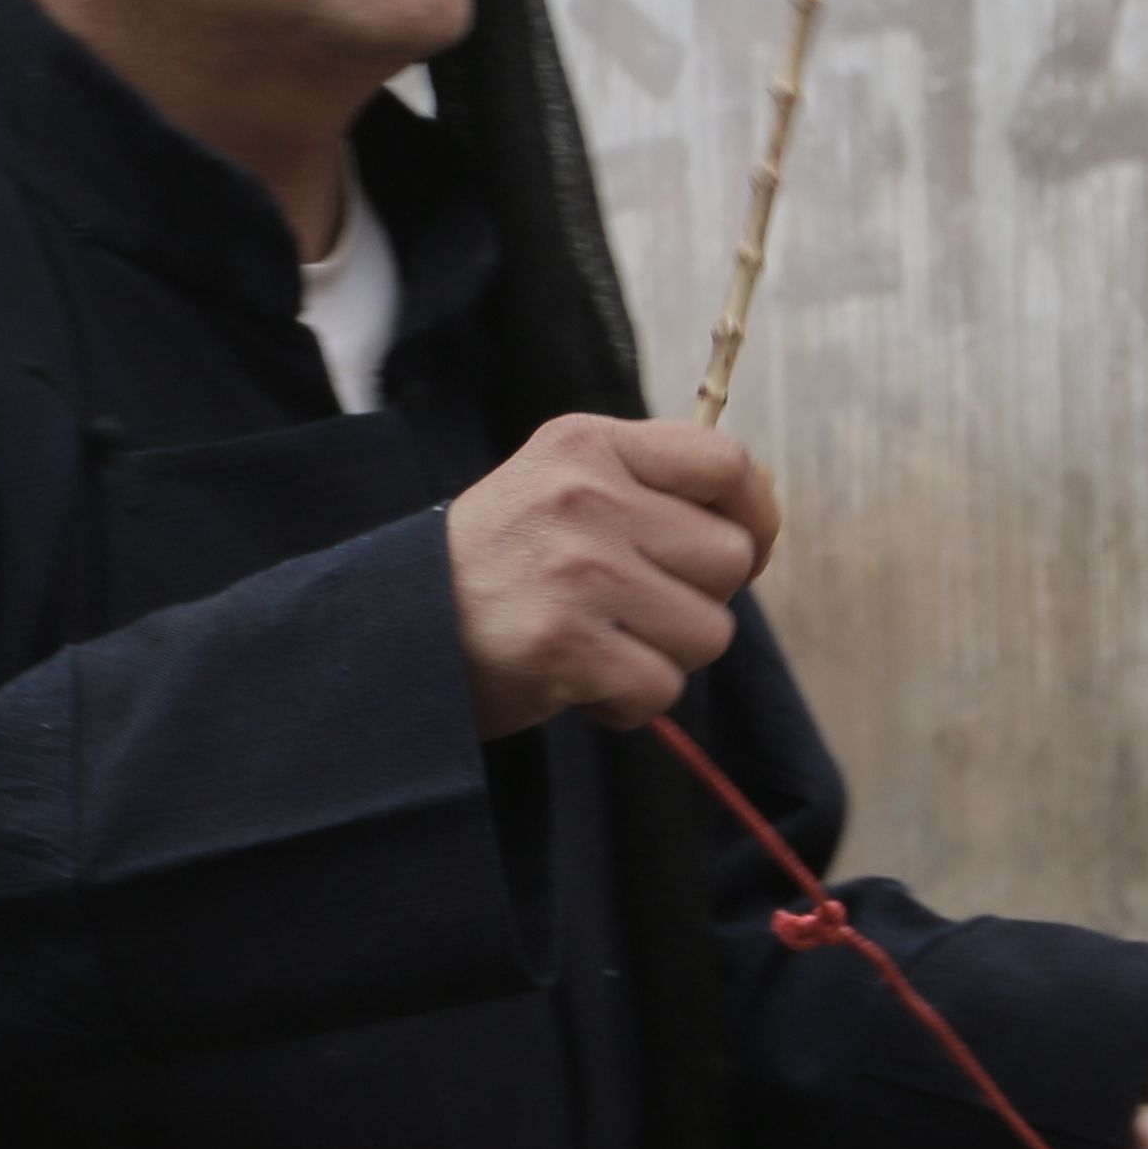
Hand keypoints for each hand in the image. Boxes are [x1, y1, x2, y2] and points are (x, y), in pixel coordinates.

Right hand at [446, 416, 783, 735]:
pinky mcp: (568, 647)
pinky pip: (662, 688)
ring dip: (663, 655)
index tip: (743, 547)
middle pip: (728, 558)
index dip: (755, 514)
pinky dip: (628, 703)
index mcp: (585, 445)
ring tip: (600, 645)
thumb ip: (643, 484)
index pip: (724, 462)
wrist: (392, 627)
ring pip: (708, 632)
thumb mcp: (553, 483)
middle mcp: (585, 498)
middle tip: (633, 608)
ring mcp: (579, 573)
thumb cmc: (493, 563)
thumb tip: (752, 512)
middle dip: (696, 597)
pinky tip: (580, 683)